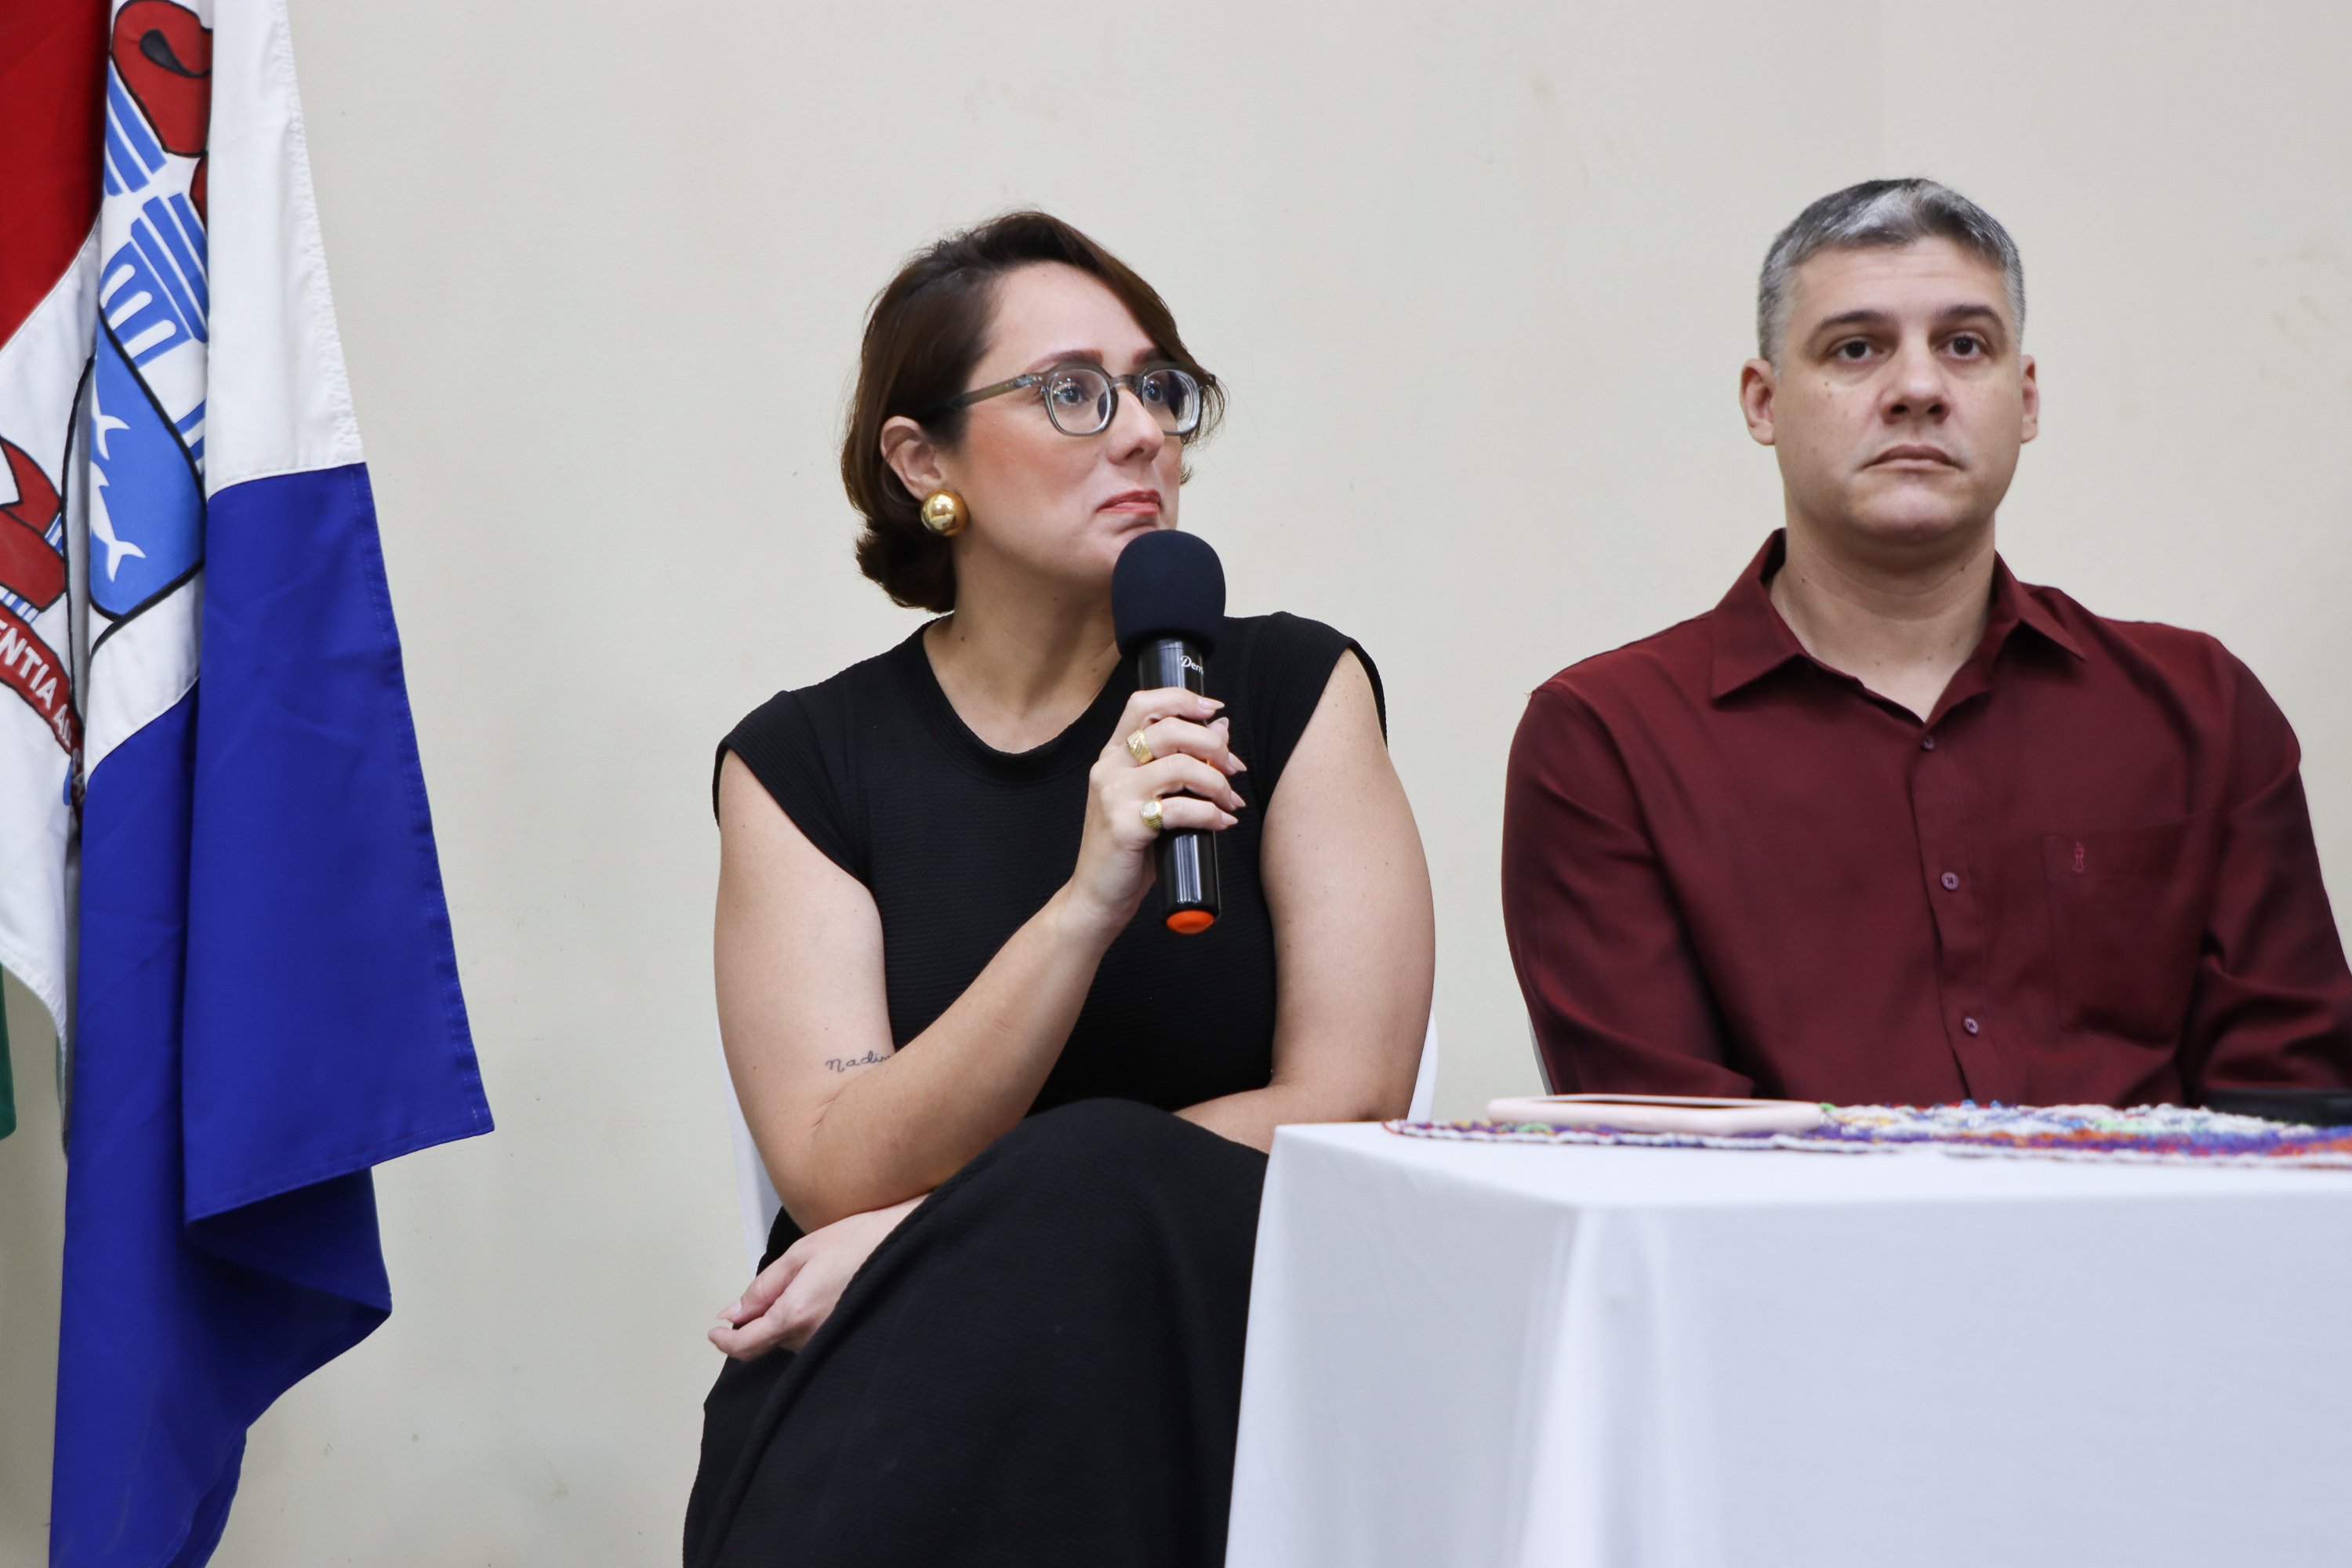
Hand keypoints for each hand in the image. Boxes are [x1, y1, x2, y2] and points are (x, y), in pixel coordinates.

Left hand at [709, 1194, 923, 1359]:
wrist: (913, 1247)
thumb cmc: (862, 1242)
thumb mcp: (803, 1252)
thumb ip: (763, 1286)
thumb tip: (734, 1312)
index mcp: (795, 1314)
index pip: (747, 1344)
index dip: (726, 1341)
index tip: (716, 1333)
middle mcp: (813, 1338)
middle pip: (772, 1339)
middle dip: (767, 1316)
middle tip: (790, 1279)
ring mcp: (833, 1343)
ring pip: (796, 1338)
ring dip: (793, 1317)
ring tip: (820, 1280)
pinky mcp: (850, 1342)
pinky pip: (819, 1337)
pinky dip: (814, 1321)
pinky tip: (833, 1294)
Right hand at [1063, 688, 1247, 941]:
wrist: (1096, 896)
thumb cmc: (1128, 850)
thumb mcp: (1151, 799)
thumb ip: (1180, 763)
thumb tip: (1220, 727)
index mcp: (1113, 756)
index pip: (1142, 703)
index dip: (1182, 699)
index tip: (1214, 709)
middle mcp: (1109, 768)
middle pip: (1169, 729)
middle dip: (1212, 745)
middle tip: (1233, 768)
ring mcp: (1114, 796)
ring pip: (1180, 766)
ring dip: (1217, 782)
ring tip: (1230, 801)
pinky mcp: (1125, 826)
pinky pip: (1181, 808)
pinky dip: (1211, 814)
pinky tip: (1222, 823)